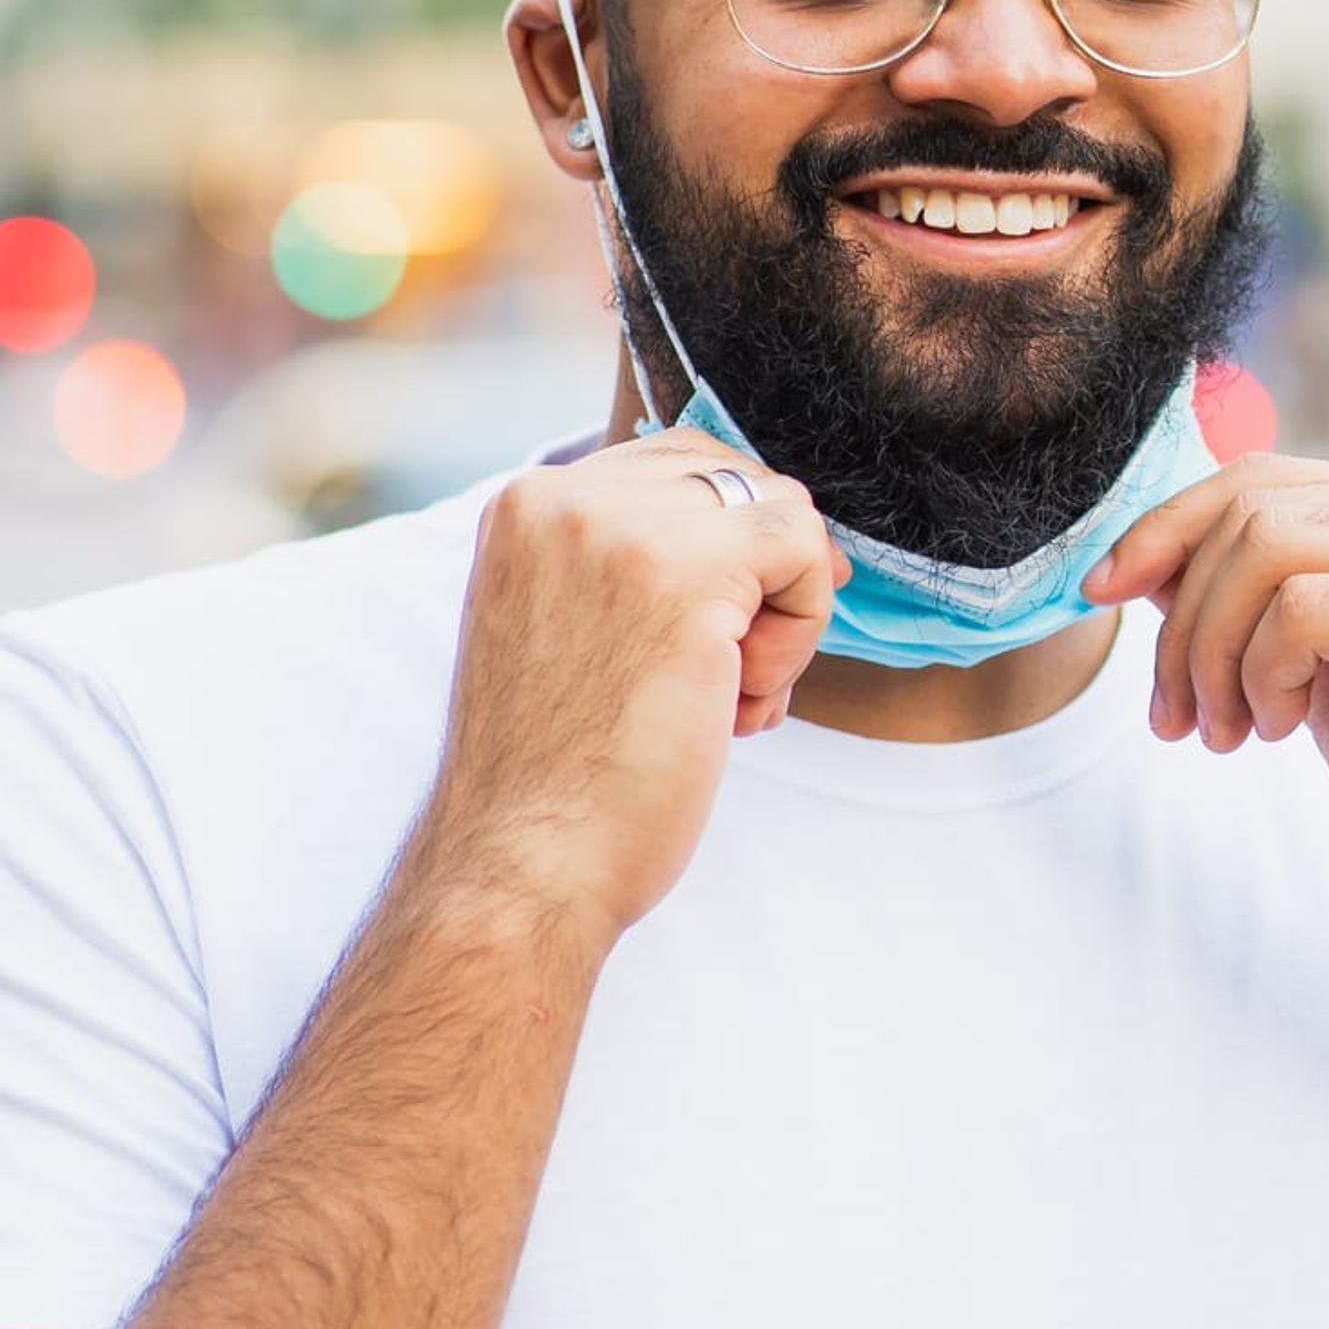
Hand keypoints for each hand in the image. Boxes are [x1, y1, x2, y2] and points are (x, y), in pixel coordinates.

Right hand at [417, 429, 846, 940]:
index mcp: (525, 506)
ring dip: (782, 614)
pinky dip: (801, 629)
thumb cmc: (562, 776)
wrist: (525, 863)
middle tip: (729, 676)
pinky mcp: (685, 571)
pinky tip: (743, 699)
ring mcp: (619, 525)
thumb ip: (635, 562)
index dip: (731, 544)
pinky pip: (803, 549)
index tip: (724, 634)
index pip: (677, 465)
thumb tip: (780, 524)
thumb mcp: (572, 628)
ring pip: (781, 513)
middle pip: (738, 477)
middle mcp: (561, 497)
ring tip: (729, 697)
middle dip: (760, 577)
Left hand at [1083, 457, 1328, 959]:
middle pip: (1255, 506)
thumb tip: (1146, 558)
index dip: (1169, 526)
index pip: (1268, 478)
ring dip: (1211, 650)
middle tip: (1176, 714)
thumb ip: (1262, 603)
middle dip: (1181, 611)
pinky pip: (1302, 610)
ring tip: (1225, 732)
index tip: (1102, 591)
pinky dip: (1262, 673)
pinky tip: (1280, 731)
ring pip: (1266, 549)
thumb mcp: (1327, 671)